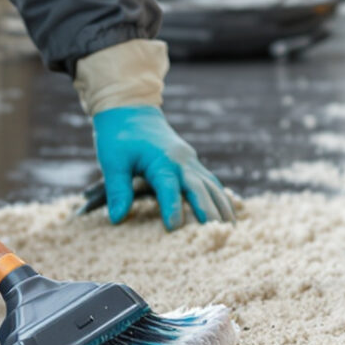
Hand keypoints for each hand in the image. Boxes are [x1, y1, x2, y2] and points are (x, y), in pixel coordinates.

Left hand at [91, 106, 233, 229]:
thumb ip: (117, 190)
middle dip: (208, 211)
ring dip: (222, 206)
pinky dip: (222, 198)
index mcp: (161, 160)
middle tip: (215, 233)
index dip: (171, 206)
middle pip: (199, 187)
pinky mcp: (193, 164)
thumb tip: (116, 218)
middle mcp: (181, 161)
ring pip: (212, 185)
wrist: (131, 111)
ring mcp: (190, 161)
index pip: (168, 186)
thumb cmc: (119, 138)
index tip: (173, 228)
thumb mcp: (112, 162)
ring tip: (231, 230)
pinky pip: (211, 182)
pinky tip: (230, 215)